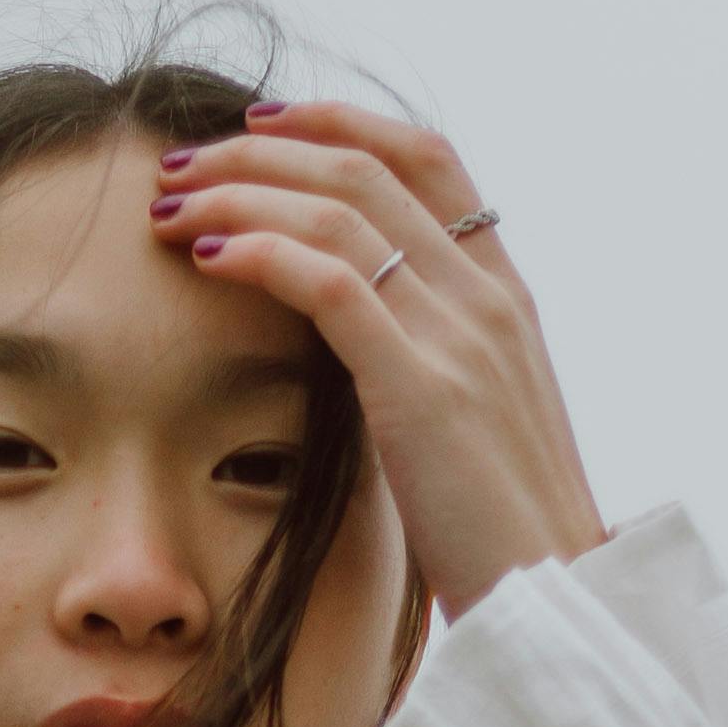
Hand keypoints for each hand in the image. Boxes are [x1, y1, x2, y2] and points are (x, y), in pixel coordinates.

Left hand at [147, 98, 606, 619]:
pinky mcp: (421, 388)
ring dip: (238, 193)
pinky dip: (260, 252)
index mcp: (507, 295)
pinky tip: (207, 256)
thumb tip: (356, 344)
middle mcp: (488, 296)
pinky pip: (329, 283)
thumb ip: (431, 363)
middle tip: (179, 163)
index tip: (258, 124)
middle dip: (258, 151)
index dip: (338, 121)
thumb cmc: (505, 535)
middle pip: (365, 168)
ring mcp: (460, 336)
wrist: (559, 605)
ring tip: (168, 209)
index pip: (426, 157)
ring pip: (338, 210)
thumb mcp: (478, 423)